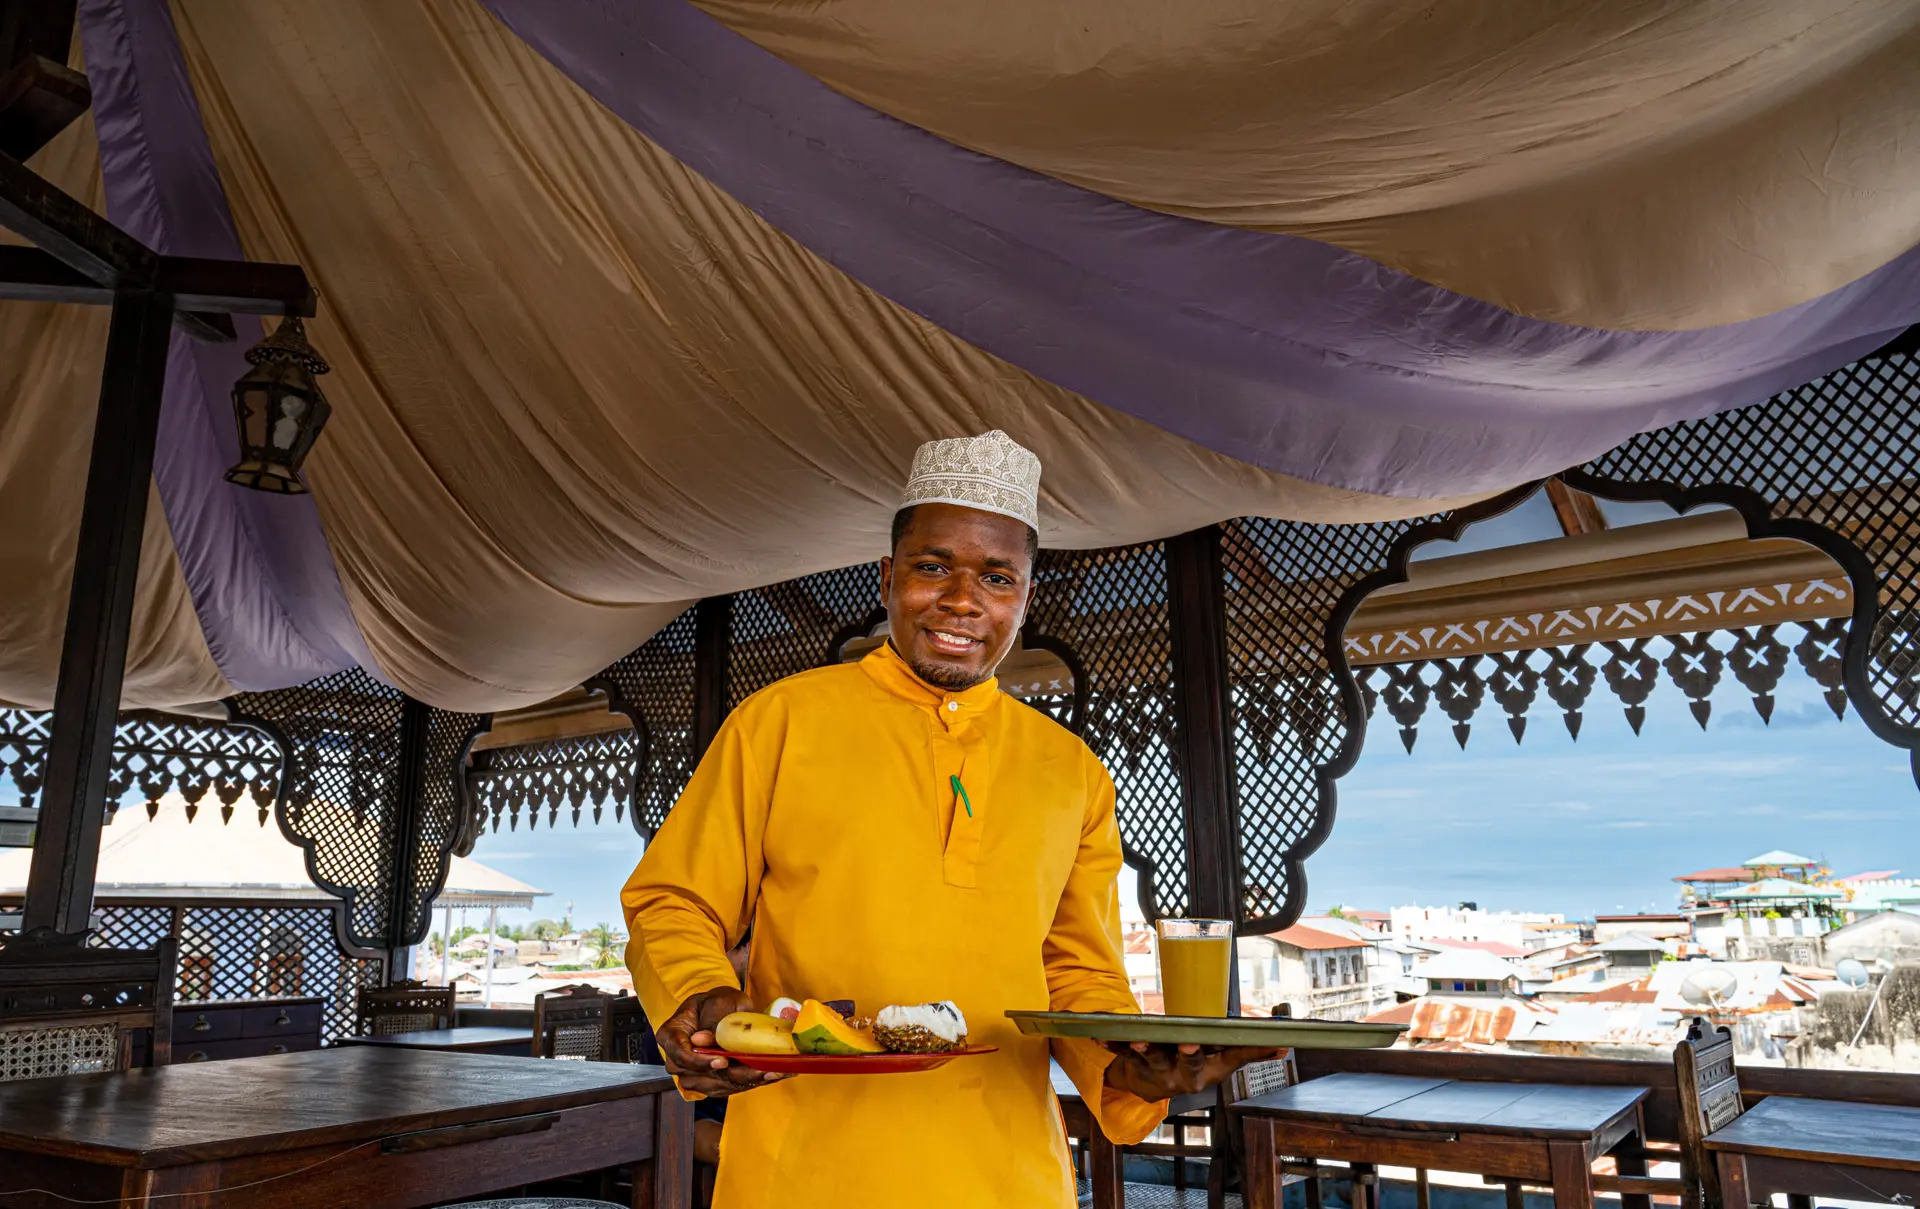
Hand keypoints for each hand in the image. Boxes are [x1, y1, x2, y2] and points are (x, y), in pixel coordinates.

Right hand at [654, 985, 788, 1097]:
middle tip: (759, 1070)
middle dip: (731, 1076)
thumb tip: (705, 1040)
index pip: (680, 1055)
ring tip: (771, 1073)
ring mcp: (692, 1074)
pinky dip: (749, 1083)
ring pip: (715, 1086)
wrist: (724, 1010)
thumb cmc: (718, 1002)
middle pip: (698, 1077)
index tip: (723, 1061)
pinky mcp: (710, 1082)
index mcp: (670, 1035)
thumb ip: (713, 1020)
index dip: (700, 1062)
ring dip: (744, 1081)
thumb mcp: (718, 1002)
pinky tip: (770, 1075)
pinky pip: (727, 1088)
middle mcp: (677, 1059)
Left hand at [1100, 1041, 1285, 1100]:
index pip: (1231, 1059)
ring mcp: (1158, 1072)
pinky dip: (1111, 1044)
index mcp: (1208, 1071)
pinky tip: (1100, 1035)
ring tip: (1139, 1039)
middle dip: (1189, 1053)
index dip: (1247, 1053)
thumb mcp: (1222, 1062)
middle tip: (1190, 1044)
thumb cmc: (1192, 1065)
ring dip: (1146, 1049)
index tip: (1264, 1043)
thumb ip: (1249, 1052)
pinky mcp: (1134, 1064)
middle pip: (1188, 1062)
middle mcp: (1184, 1075)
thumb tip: (1285, 1045)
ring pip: (1153, 1059)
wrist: (1151, 1087)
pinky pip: (1121, 1053)